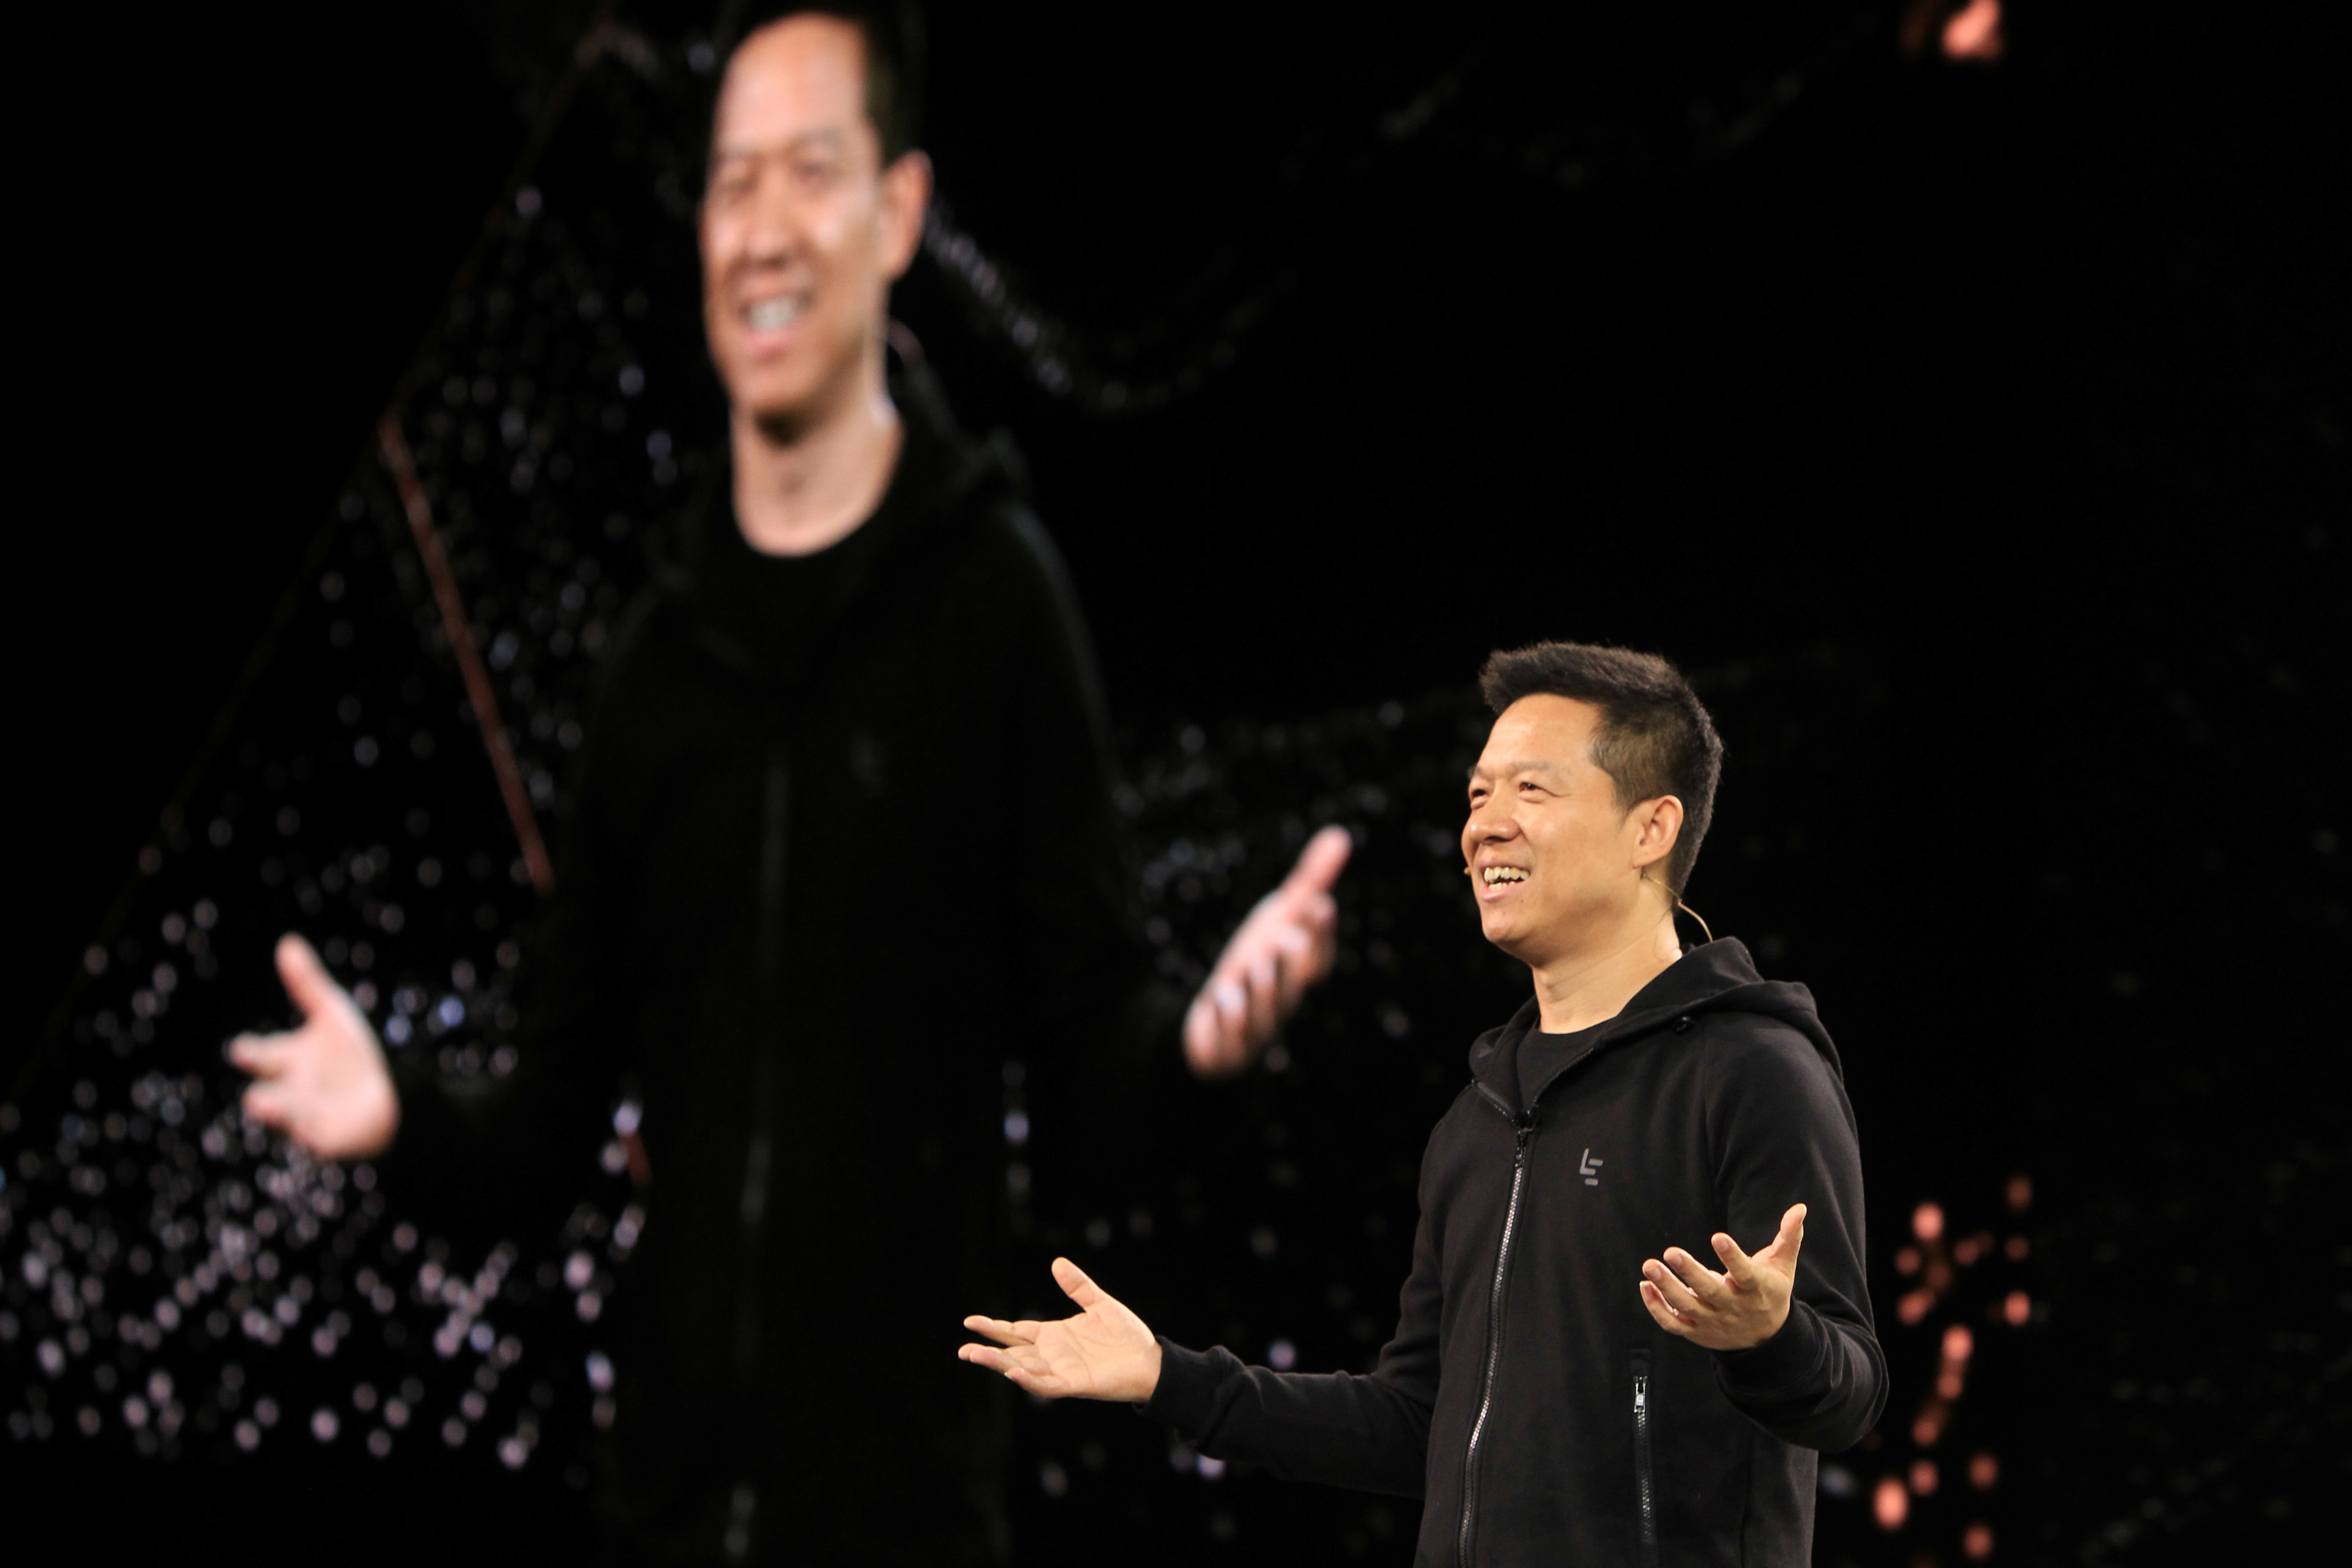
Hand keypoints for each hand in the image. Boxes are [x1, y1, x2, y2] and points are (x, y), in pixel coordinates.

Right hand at [228, 934, 399, 1160]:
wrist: (390, 1088)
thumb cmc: (354, 1052)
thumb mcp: (331, 1013)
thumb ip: (306, 983)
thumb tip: (287, 942)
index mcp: (286, 1058)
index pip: (260, 1053)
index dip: (250, 1051)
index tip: (240, 1048)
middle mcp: (289, 1088)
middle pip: (266, 1091)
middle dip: (261, 1093)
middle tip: (256, 1095)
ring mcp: (305, 1116)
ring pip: (285, 1116)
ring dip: (278, 1111)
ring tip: (265, 1103)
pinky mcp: (325, 1138)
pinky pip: (315, 1137)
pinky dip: (312, 1131)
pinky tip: (313, 1123)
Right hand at [958, 1257, 1162, 1402]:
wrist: (1150, 1360)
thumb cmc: (1127, 1336)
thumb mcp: (1099, 1304)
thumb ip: (1078, 1286)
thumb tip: (1056, 1263)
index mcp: (1054, 1335)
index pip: (1017, 1330)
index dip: (994, 1326)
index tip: (970, 1321)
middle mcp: (1052, 1354)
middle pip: (1012, 1351)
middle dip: (987, 1351)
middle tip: (963, 1349)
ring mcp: (1061, 1370)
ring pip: (1021, 1368)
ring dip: (998, 1363)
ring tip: (974, 1355)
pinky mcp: (1074, 1384)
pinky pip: (1045, 1384)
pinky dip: (1028, 1379)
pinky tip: (1012, 1371)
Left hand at [1183, 824, 1349, 1076]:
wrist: (1215, 1022)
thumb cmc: (1256, 964)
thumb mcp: (1279, 920)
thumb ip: (1309, 883)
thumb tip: (1340, 835)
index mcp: (1297, 974)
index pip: (1318, 957)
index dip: (1320, 933)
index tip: (1318, 903)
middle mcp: (1282, 1002)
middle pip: (1294, 983)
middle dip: (1290, 959)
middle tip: (1287, 937)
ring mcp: (1257, 1027)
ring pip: (1263, 1011)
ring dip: (1259, 988)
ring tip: (1255, 967)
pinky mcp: (1230, 1047)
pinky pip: (1231, 1036)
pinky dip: (1226, 1017)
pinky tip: (1219, 999)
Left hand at [1638, 1203, 1806, 1350]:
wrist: (1767, 1340)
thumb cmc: (1771, 1292)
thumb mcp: (1782, 1266)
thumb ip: (1789, 1236)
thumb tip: (1800, 1207)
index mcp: (1756, 1289)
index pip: (1745, 1273)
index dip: (1732, 1257)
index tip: (1718, 1237)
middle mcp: (1734, 1307)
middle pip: (1710, 1292)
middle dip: (1690, 1272)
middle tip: (1670, 1252)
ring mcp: (1714, 1322)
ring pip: (1687, 1308)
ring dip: (1666, 1288)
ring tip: (1649, 1266)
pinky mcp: (1697, 1333)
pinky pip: (1674, 1324)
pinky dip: (1657, 1308)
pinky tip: (1645, 1286)